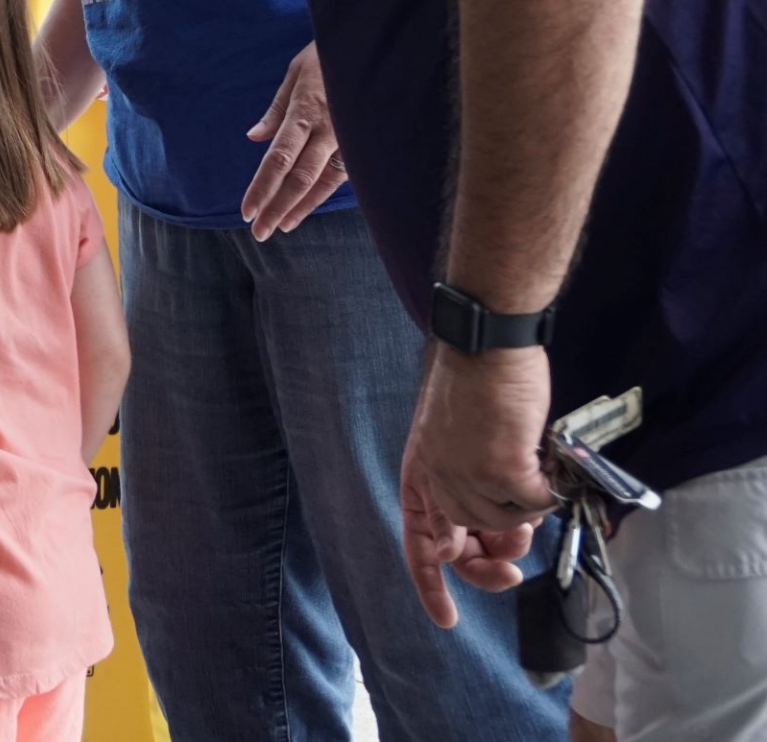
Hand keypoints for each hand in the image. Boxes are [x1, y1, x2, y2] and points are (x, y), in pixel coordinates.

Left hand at [242, 42, 350, 239]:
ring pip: (323, 183)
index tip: (247, 211)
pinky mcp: (366, 142)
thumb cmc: (330, 54)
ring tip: (281, 227)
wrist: (378, 44)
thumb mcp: (296, 72)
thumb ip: (276, 109)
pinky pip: (343, 174)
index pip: (279, 159)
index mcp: (306, 112)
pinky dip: (323, 194)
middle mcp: (329, 130)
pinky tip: (307, 207)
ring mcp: (351, 139)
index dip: (263, 188)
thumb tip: (254, 137)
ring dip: (300, 208)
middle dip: (278, 208)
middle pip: (300, 179)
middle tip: (260, 233)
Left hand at [398, 344, 557, 625]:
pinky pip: (537, 503)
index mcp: (419, 477)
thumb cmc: (478, 391)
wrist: (485, 347)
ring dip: (527, 508)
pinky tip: (543, 463)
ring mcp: (468, 478)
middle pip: (473, 545)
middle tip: (515, 554)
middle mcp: (437, 482)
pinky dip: (549, 489)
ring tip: (526, 472)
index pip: (420, 546)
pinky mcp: (502, 468)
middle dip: (497, 558)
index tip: (447, 621)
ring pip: (508, 524)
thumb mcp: (458, 447)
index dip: (432, 586)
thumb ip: (468, 490)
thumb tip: (503, 537)